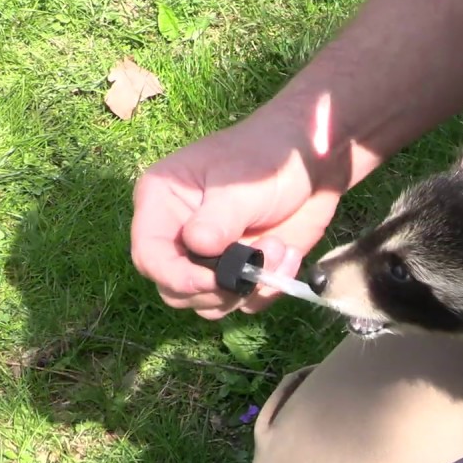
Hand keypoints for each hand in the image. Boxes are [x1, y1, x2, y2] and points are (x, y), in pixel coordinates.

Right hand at [130, 107, 363, 318]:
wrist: (313, 162)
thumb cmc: (268, 158)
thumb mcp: (242, 186)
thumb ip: (219, 219)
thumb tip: (198, 246)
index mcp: (162, 205)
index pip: (149, 256)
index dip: (175, 277)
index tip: (211, 280)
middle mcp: (180, 237)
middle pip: (174, 290)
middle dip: (215, 290)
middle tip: (255, 264)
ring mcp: (212, 258)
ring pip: (210, 303)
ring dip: (246, 290)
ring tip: (278, 249)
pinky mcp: (243, 271)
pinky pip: (246, 301)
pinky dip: (269, 289)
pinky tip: (289, 255)